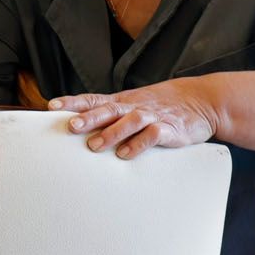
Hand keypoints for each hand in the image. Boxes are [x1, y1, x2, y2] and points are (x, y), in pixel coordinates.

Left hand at [50, 78, 222, 158]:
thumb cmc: (161, 106)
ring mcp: (152, 117)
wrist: (202, 100)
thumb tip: (79, 126)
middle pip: (108, 109)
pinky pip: (153, 136)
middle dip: (89, 118)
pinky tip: (125, 155)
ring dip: (111, 132)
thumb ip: (111, 115)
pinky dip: (139, 144)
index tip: (52, 106)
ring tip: (94, 145)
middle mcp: (134, 107)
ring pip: (129, 121)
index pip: (94, 99)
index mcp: (123, 101)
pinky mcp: (169, 129)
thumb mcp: (134, 105)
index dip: (73, 102)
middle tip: (71, 127)